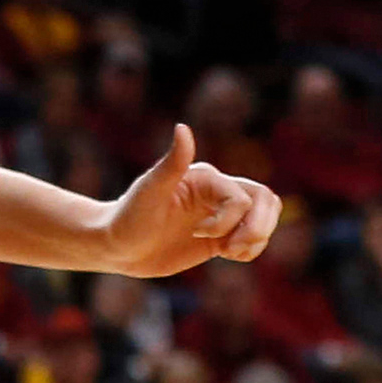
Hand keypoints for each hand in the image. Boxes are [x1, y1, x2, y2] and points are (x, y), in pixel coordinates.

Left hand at [100, 126, 280, 274]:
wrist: (115, 247)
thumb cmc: (128, 217)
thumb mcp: (149, 191)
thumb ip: (172, 162)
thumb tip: (182, 127)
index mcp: (205, 179)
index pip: (241, 198)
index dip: (226, 221)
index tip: (194, 232)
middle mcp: (216, 193)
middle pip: (266, 200)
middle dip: (259, 228)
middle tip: (232, 248)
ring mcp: (219, 215)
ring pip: (265, 218)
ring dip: (256, 239)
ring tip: (229, 251)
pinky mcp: (219, 238)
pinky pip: (253, 239)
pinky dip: (251, 249)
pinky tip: (226, 254)